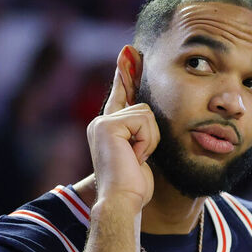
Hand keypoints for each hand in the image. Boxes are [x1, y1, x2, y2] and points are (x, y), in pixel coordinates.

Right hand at [87, 63, 159, 211]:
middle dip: (150, 136)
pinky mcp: (108, 125)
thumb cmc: (133, 186)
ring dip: (150, 140)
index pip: (122, 95)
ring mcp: (103, 122)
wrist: (121, 201)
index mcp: (107, 128)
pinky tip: (135, 156)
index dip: (126, 73)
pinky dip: (147, 141)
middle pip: (144, 107)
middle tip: (137, 158)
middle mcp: (101, 122)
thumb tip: (149, 116)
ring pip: (146, 113)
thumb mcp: (140, 154)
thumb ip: (140, 133)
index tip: (129, 51)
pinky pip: (144, 121)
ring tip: (136, 158)